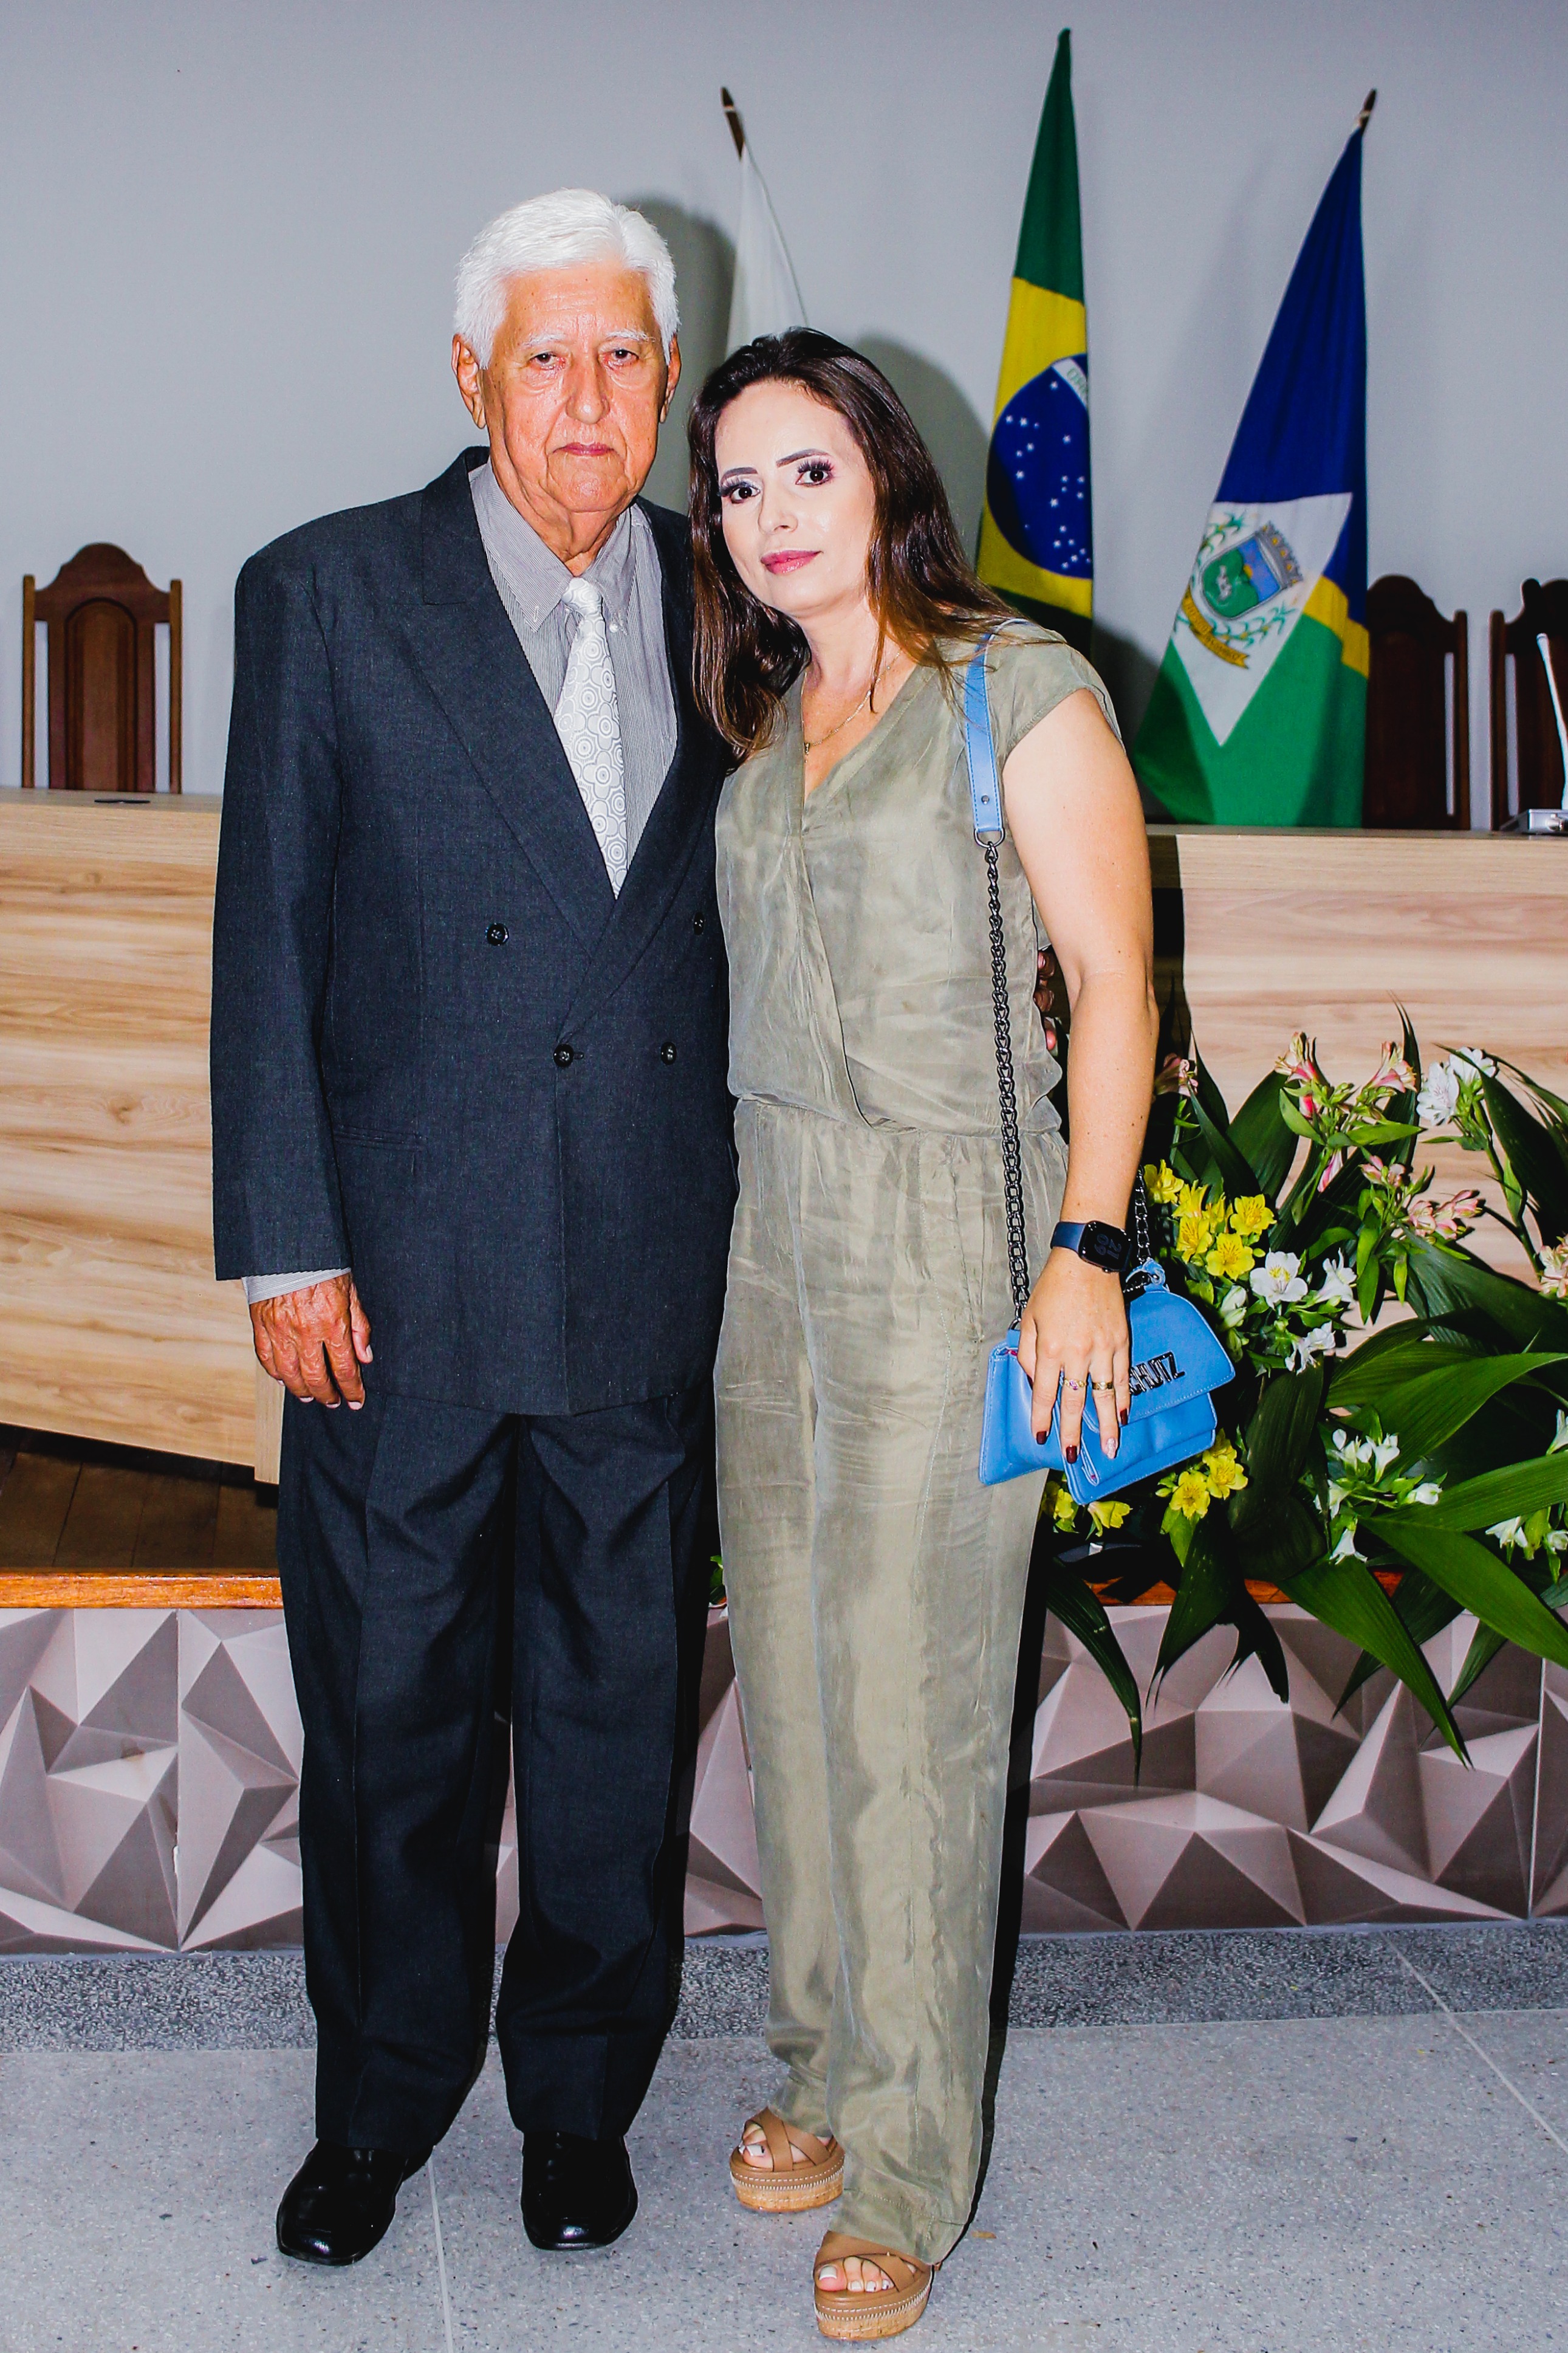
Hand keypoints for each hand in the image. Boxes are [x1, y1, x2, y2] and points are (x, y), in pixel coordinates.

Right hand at [250, 1275, 372, 1408]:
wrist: (289, 1248)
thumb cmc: (323, 1266)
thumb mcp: (351, 1292)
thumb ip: (359, 1327)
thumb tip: (365, 1357)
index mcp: (332, 1324)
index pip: (345, 1369)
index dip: (352, 1389)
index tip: (356, 1400)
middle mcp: (305, 1332)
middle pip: (316, 1378)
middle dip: (327, 1395)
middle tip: (333, 1401)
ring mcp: (280, 1331)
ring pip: (289, 1375)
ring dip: (301, 1391)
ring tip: (309, 1397)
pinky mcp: (261, 1325)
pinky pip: (266, 1359)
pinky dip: (275, 1374)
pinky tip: (283, 1380)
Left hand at [1016, 1248, 1128, 1461]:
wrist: (1086, 1261)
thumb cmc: (1054, 1288)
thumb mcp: (1029, 1318)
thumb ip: (1028, 1353)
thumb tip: (1035, 1383)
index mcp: (1050, 1349)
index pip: (1045, 1394)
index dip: (1043, 1419)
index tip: (1041, 1438)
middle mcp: (1077, 1353)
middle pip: (1074, 1402)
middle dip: (1072, 1432)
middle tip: (1073, 1455)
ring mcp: (1102, 1349)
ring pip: (1104, 1395)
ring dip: (1105, 1425)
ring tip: (1109, 1448)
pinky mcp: (1121, 1341)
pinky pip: (1122, 1377)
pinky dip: (1123, 1398)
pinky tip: (1123, 1415)